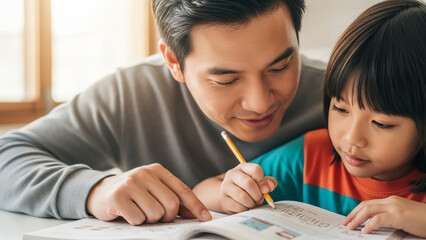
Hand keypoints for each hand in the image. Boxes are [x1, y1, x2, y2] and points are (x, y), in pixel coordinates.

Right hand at [86, 163, 211, 224]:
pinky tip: (128, 213)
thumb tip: (195, 213)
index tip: (206, 218)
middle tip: (157, 216)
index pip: (183, 190)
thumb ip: (172, 197)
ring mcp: (130, 183)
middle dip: (168, 216)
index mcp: (157, 170)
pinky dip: (136, 221)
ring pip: (156, 213)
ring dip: (150, 219)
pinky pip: (138, 219)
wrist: (100, 192)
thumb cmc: (133, 193)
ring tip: (140, 212)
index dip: (196, 206)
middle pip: (172, 204)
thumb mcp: (153, 189)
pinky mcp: (118, 197)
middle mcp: (145, 173)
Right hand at [219, 163, 276, 213]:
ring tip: (252, 204)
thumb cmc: (247, 189)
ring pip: (243, 197)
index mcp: (242, 167)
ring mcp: (225, 186)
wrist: (229, 196)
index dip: (263, 181)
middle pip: (249, 183)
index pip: (256, 169)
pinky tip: (245, 207)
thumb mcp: (258, 182)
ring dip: (252, 203)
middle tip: (259, 199)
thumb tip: (269, 187)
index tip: (265, 190)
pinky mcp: (223, 199)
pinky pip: (238, 207)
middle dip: (258, 195)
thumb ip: (267, 182)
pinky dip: (246, 209)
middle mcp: (232, 174)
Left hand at [343, 195, 425, 237]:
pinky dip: (369, 225)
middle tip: (345, 223)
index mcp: (392, 201)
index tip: (350, 219)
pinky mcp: (398, 215)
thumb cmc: (423, 221)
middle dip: (352, 214)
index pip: (369, 204)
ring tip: (350, 228)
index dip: (357, 211)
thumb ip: (391, 219)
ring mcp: (394, 207)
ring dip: (356, 219)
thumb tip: (375, 226)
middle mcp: (391, 202)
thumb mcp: (404, 218)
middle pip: (365, 205)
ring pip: (368, 210)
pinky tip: (365, 231)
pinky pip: (378, 219)